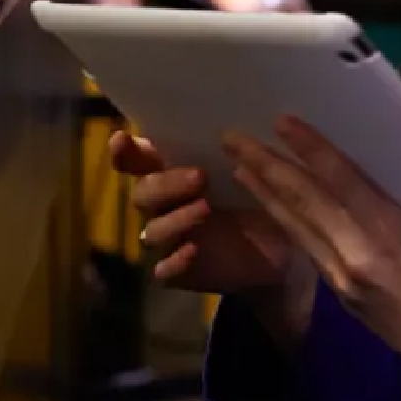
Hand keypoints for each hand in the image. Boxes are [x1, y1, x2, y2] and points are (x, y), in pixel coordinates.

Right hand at [111, 127, 308, 319]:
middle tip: (200, 177)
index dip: (123, 152)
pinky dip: (174, 262)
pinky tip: (192, 251)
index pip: (134, 160)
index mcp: (171, 173)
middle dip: (166, 184)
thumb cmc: (257, 196)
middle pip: (142, 194)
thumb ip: (234, 148)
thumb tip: (231, 129)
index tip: (121, 140)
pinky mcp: (179, 272)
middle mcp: (163, 206)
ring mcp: (169, 240)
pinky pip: (163, 271)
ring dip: (175, 219)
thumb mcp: (251, 167)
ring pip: (152, 232)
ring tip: (205, 209)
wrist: (279, 247)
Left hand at [227, 118, 400, 400]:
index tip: (281, 121)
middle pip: (304, 202)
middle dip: (265, 167)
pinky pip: (309, 250)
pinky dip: (286, 223)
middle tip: (233, 138)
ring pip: (297, 228)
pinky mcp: (341, 297)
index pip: (341, 180)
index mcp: (394, 232)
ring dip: (265, 194)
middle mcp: (359, 255)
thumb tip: (382, 158)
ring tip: (238, 166)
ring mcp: (345, 280)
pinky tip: (271, 207)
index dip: (309, 149)